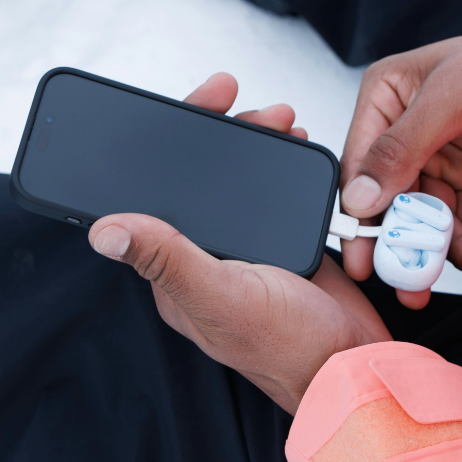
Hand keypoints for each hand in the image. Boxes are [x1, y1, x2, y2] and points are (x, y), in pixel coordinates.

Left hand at [87, 73, 389, 413]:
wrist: (358, 364)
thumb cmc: (289, 349)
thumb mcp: (222, 297)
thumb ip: (167, 258)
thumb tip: (103, 229)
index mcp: (175, 271)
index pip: (155, 194)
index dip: (165, 146)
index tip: (185, 109)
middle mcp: (207, 256)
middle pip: (199, 177)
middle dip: (218, 130)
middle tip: (236, 97)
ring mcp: (250, 247)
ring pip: (240, 178)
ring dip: (255, 141)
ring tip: (279, 120)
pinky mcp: (288, 242)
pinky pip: (279, 192)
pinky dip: (286, 164)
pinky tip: (298, 146)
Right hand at [339, 20, 461, 306]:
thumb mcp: (453, 96)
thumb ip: (401, 148)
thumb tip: (360, 198)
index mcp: (387, 99)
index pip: (359, 166)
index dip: (359, 215)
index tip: (362, 260)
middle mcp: (408, 136)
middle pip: (393, 204)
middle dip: (407, 246)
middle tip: (414, 285)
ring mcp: (443, 165)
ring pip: (432, 223)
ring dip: (454, 250)